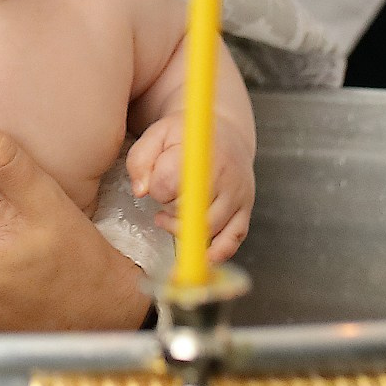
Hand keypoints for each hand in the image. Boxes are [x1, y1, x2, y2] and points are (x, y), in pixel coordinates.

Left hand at [126, 116, 253, 261]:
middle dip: (170, 210)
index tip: (156, 182)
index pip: (169, 184)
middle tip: (164, 198)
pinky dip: (216, 252)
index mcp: (199, 153)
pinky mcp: (245, 210)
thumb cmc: (187, 136)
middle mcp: (223, 174)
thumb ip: (140, 160)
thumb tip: (141, 191)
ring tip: (171, 216)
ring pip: (208, 229)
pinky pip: (233, 240)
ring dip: (184, 230)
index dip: (157, 189)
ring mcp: (238, 194)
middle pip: (189, 212)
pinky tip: (200, 253)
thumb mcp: (157, 134)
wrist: (226, 133)